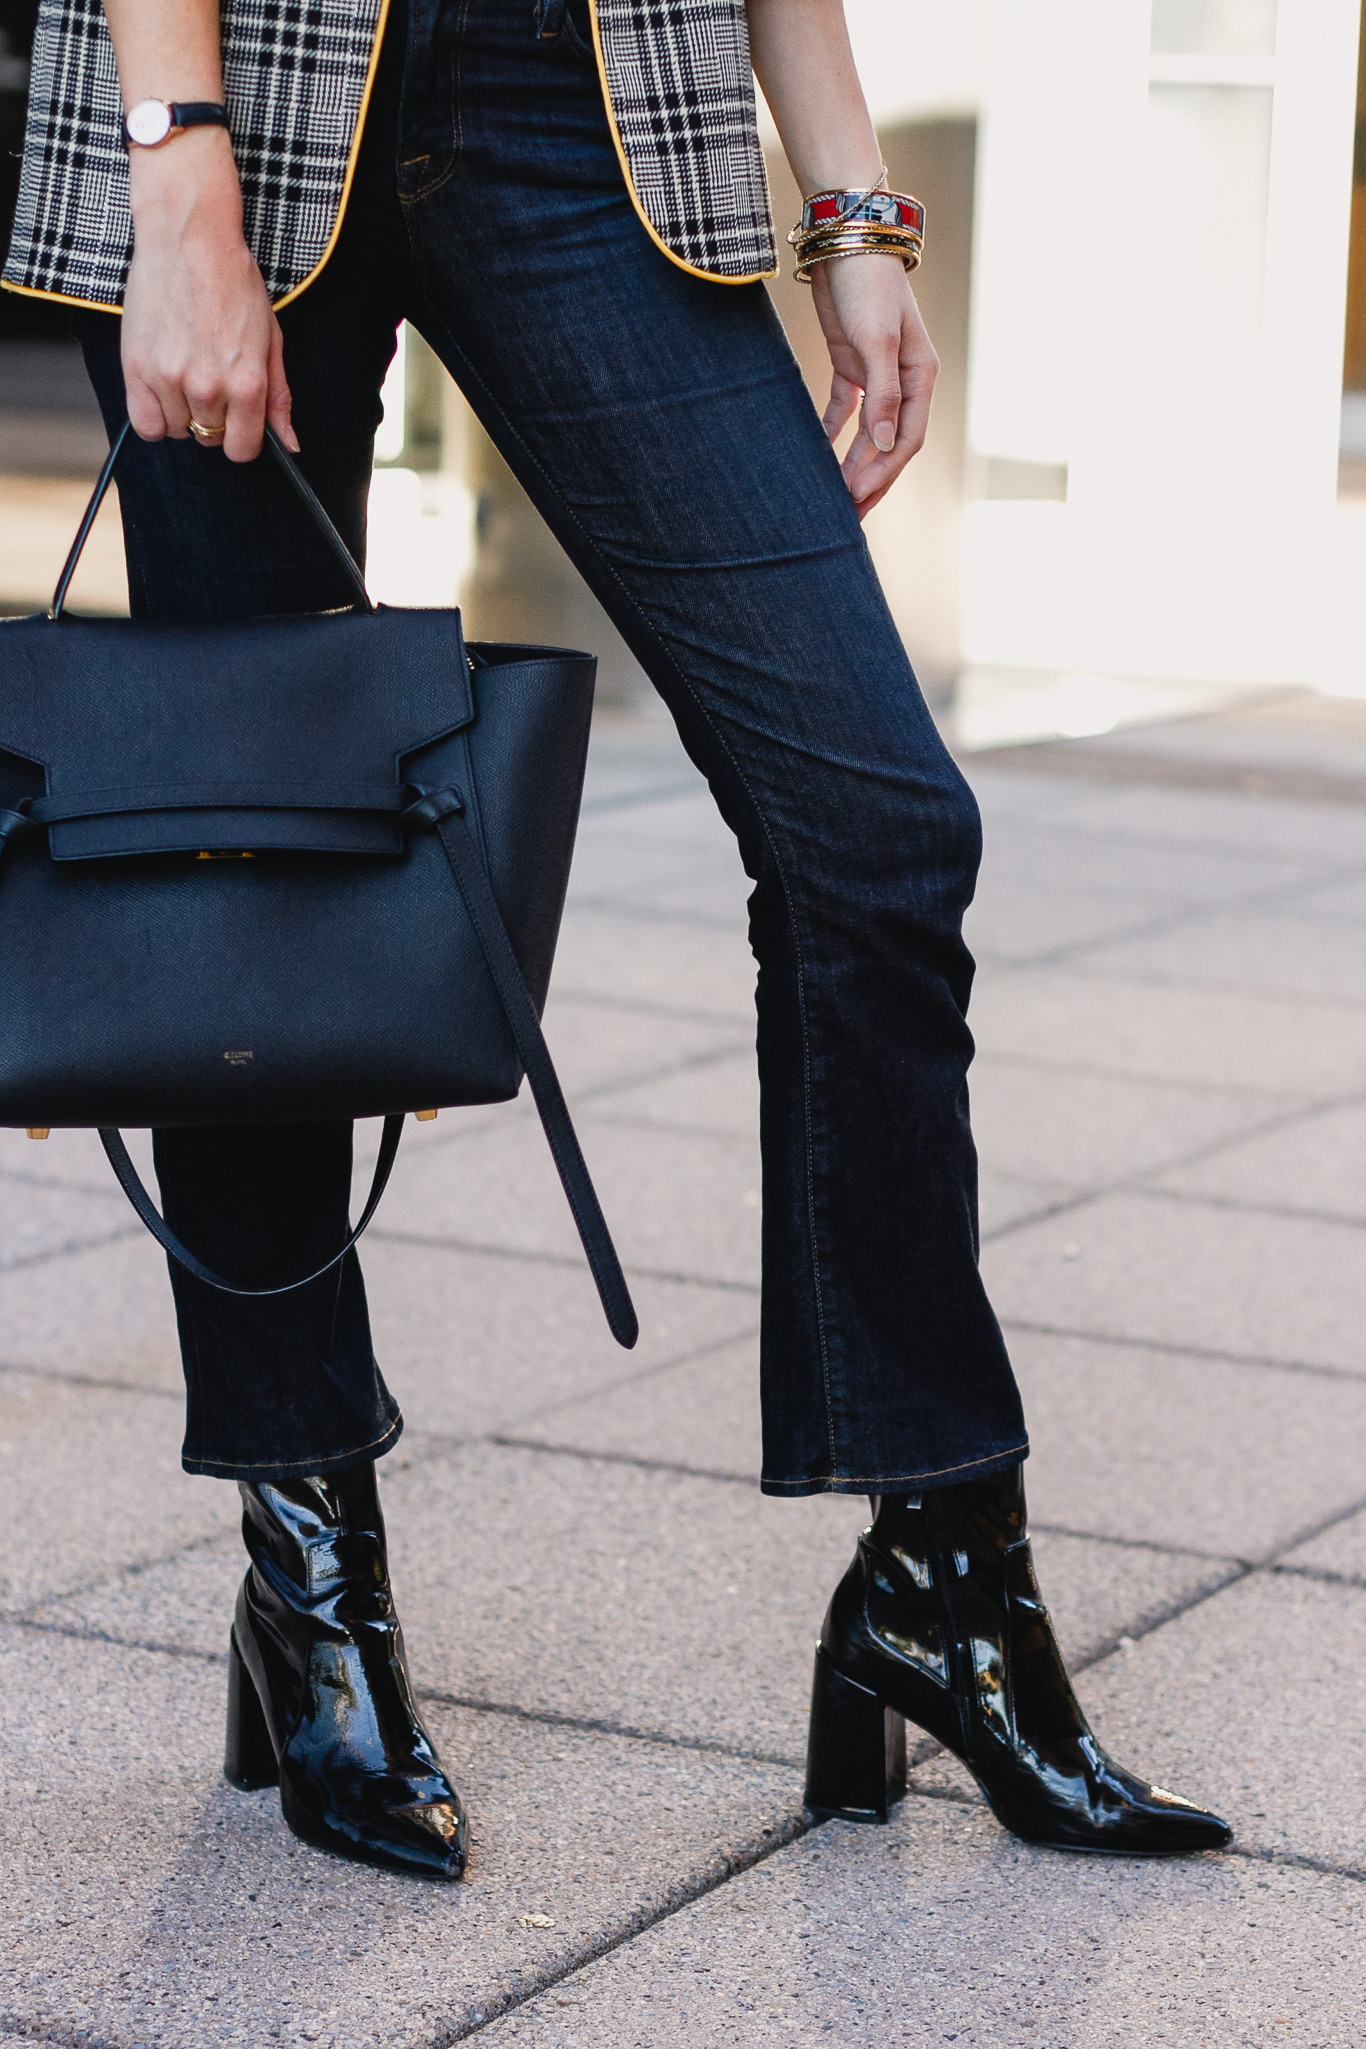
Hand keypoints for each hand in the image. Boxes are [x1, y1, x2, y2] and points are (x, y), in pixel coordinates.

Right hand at [121, 128, 294, 462]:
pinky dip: (155, 416)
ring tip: (185, 372)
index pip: (242, 450)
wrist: (189, 239)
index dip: (242, 439)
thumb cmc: (234, 283)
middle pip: (210, 439)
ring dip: (183, 412)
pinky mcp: (137, 368)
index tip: (237, 423)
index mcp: (247, 383)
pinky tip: (164, 391)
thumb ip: (279, 397)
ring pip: (178, 431)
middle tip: (210, 379)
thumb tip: (290, 444)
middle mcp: (209, 387)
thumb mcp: (271, 339)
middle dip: (214, 419)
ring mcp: (170, 379)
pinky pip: (146, 425)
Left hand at [810, 252, 938, 518]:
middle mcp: (904, 379)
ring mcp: (877, 372)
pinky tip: (819, 456)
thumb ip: (884, 396)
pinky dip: (833, 433)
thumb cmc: (869, 286)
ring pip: (867, 432)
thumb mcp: (878, 342)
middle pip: (889, 443)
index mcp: (921, 376)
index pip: (907, 439)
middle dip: (870, 479)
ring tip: (834, 497)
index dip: (883, 471)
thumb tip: (886, 447)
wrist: (846, 239)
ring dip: (852, 463)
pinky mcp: (851, 362)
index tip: (857, 497)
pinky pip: (844, 409)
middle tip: (845, 517)